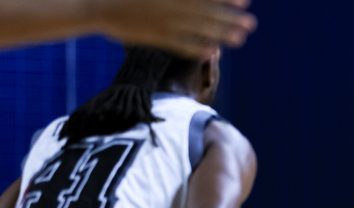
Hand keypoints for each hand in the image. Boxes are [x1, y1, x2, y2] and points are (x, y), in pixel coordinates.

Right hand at [94, 0, 256, 58]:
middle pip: (207, 13)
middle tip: (251, 23)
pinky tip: (213, 52)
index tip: (245, 0)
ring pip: (198, 30)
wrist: (97, 4)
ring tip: (241, 38)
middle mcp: (171, 6)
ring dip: (221, 34)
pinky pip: (180, 45)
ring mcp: (163, 22)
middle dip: (231, 18)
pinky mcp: (155, 38)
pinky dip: (197, 49)